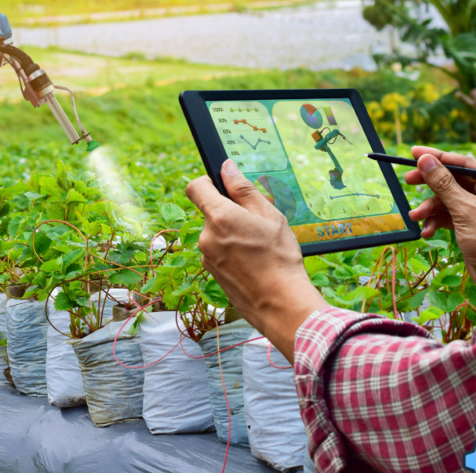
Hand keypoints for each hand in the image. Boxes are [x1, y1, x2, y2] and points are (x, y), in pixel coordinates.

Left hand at [186, 160, 327, 360]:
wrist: (280, 303)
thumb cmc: (279, 258)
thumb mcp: (269, 216)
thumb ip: (244, 189)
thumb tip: (227, 168)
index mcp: (220, 217)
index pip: (195, 187)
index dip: (207, 181)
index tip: (221, 185)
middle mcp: (207, 236)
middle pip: (210, 212)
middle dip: (229, 213)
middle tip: (256, 224)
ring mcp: (206, 256)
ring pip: (216, 233)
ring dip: (231, 233)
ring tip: (257, 246)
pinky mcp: (211, 272)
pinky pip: (218, 251)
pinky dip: (231, 251)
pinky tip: (252, 261)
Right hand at [406, 146, 475, 301]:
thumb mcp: (464, 210)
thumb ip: (443, 185)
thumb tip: (425, 161)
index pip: (463, 163)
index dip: (437, 157)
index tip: (414, 153)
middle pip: (452, 180)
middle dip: (429, 184)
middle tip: (407, 180)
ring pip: (447, 200)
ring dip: (430, 208)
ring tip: (416, 217)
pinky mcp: (471, 224)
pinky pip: (448, 216)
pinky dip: (436, 222)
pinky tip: (427, 232)